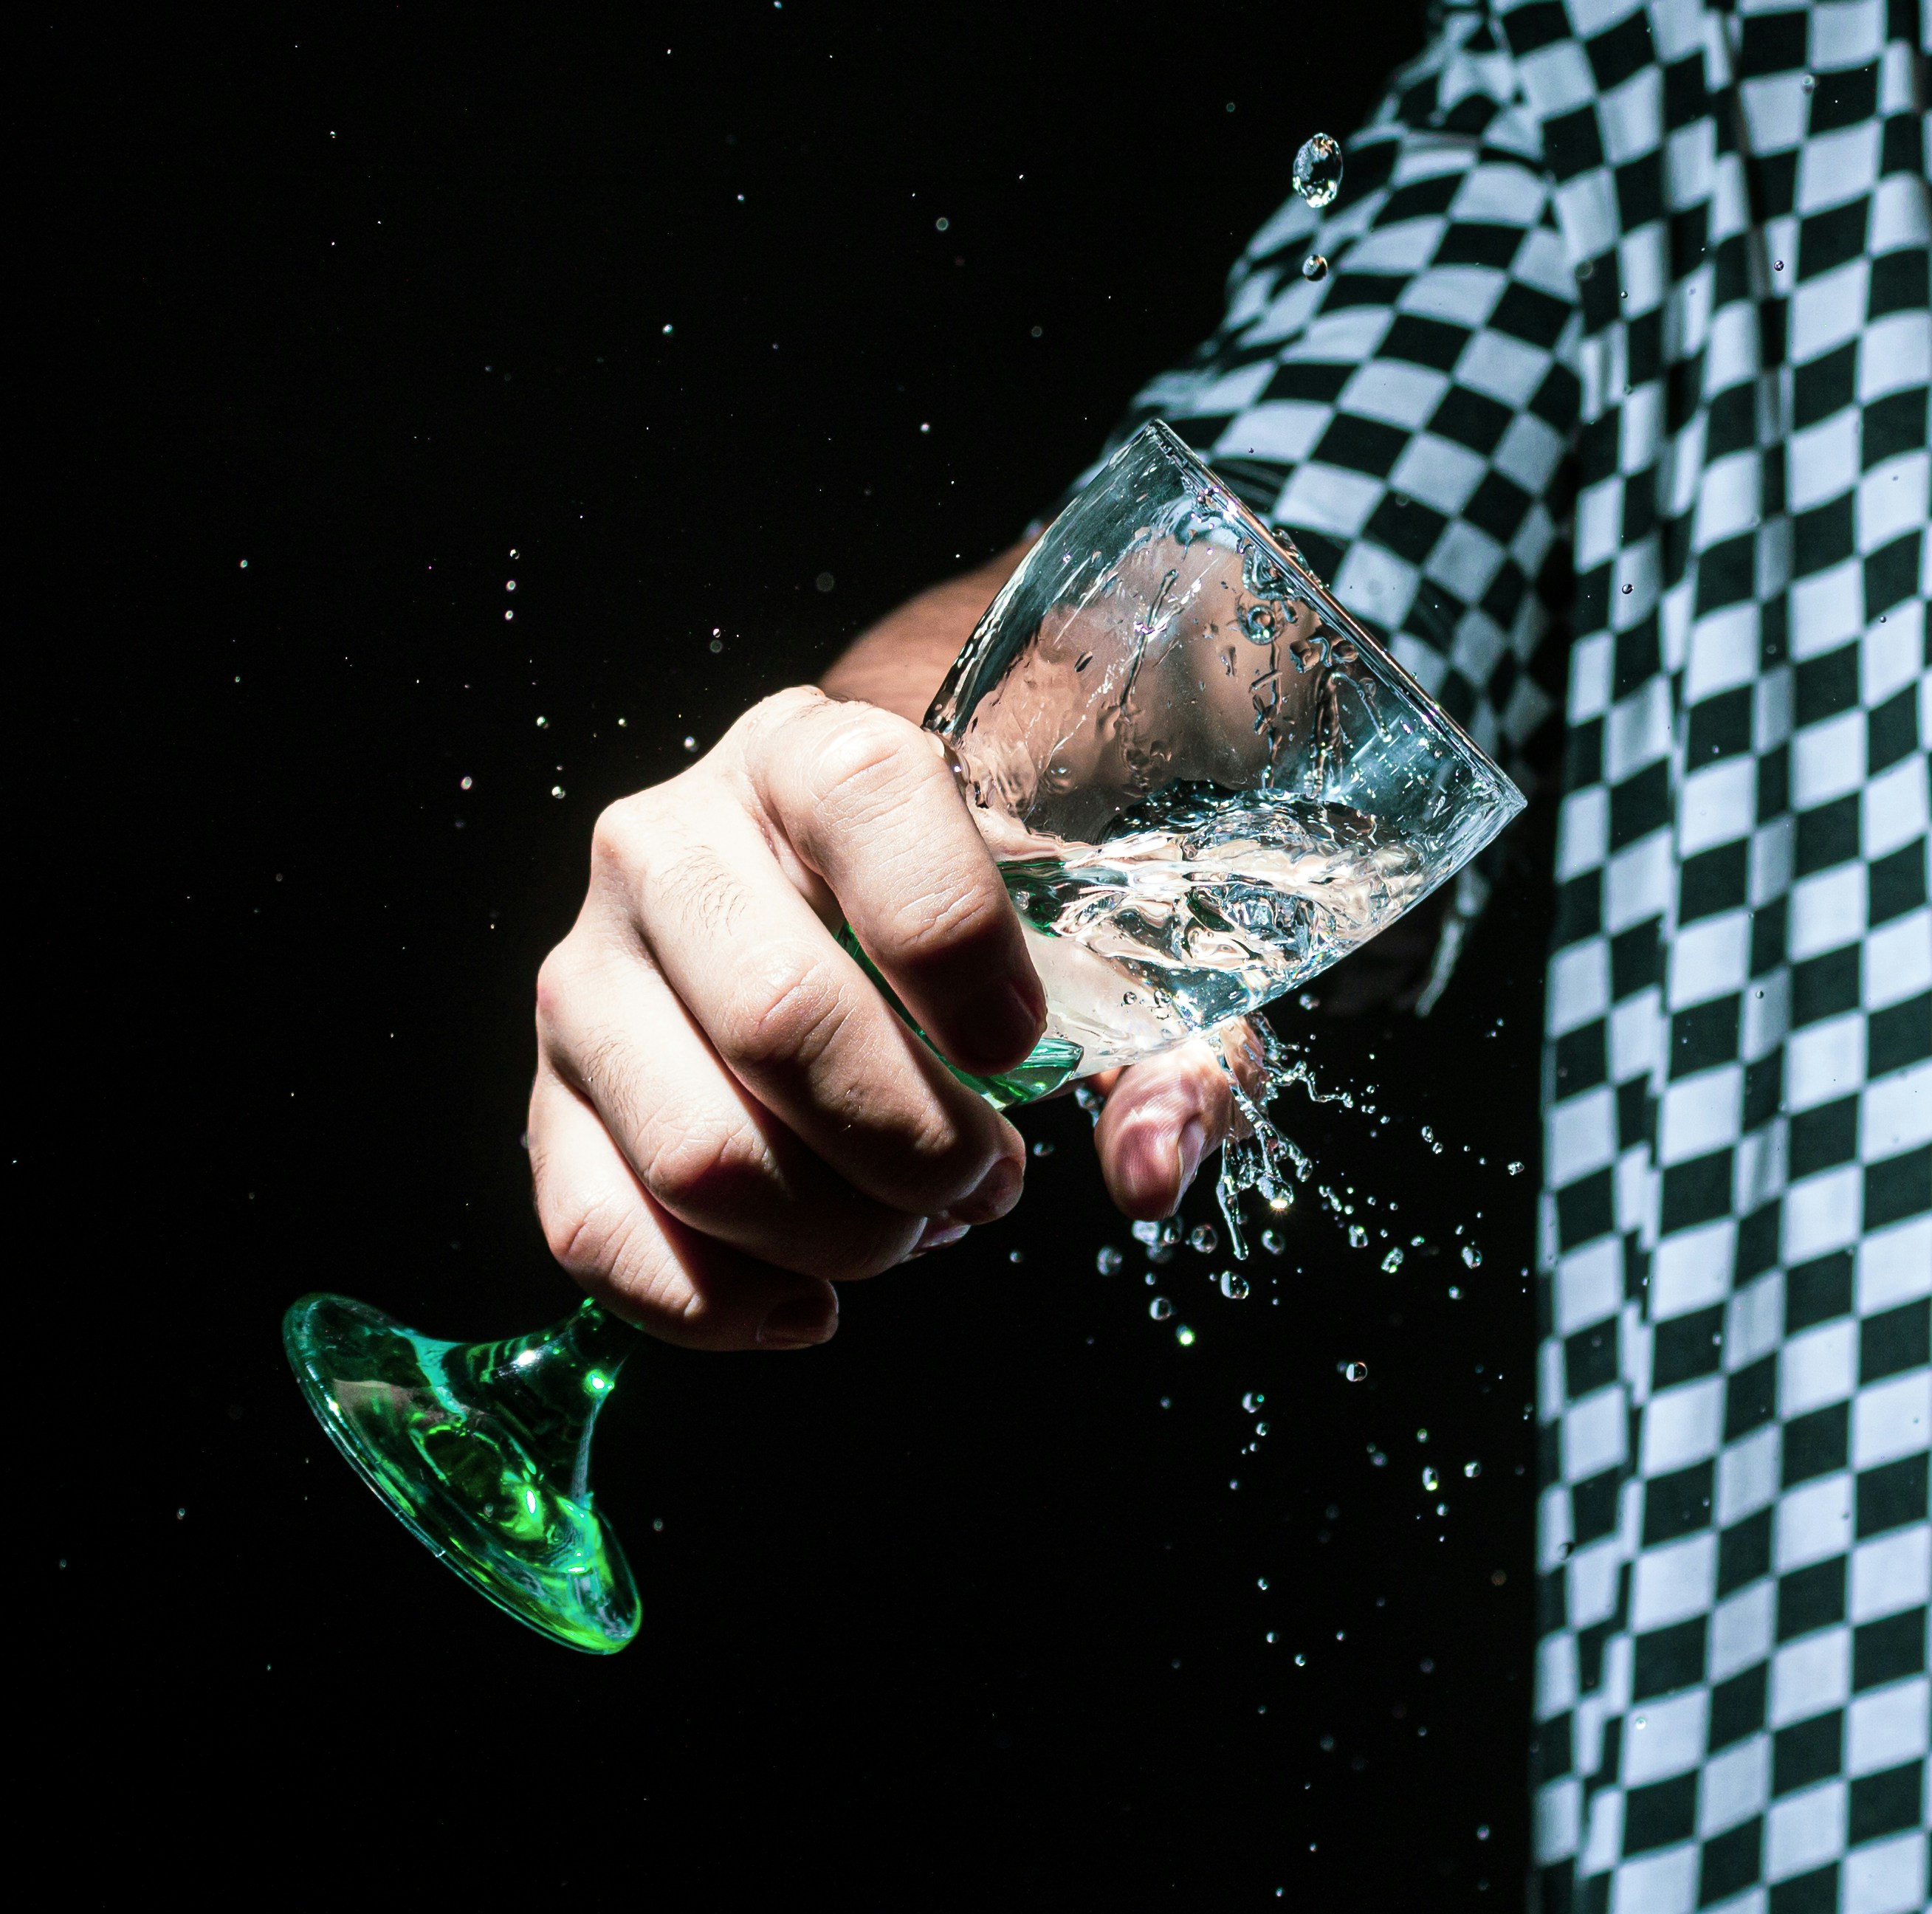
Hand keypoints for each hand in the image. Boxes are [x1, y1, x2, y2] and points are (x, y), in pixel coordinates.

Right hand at [528, 686, 1250, 1351]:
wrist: (794, 894)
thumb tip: (1153, 1169)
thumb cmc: (948, 922)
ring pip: (701, 1153)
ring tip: (907, 1227)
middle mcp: (670, 844)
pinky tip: (810, 1296)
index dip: (959, 946)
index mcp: (807, 754)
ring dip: (838, 1235)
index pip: (871, 807)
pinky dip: (721, 1303)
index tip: (1020, 1049)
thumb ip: (1158, 1043)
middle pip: (781, 1020)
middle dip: (915, 1144)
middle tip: (985, 1178)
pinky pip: (601, 1233)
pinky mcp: (547, 1092)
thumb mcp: (1072, 938)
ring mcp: (590, 972)